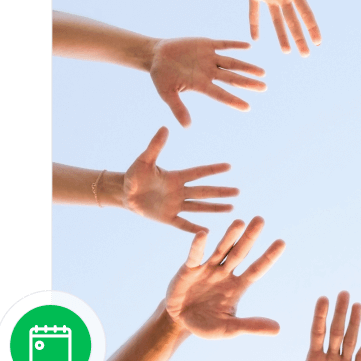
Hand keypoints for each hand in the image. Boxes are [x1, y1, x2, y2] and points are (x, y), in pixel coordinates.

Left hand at [123, 127, 237, 233]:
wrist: (123, 193)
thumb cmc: (133, 175)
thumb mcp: (144, 160)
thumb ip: (155, 146)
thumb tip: (165, 127)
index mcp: (176, 177)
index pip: (198, 172)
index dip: (213, 170)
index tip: (229, 166)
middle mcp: (179, 191)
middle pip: (204, 191)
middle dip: (221, 192)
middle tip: (238, 191)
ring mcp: (175, 205)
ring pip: (199, 207)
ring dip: (215, 208)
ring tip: (231, 208)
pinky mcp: (167, 217)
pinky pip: (183, 224)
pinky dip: (193, 228)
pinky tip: (206, 232)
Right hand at [149, 37, 265, 127]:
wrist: (156, 55)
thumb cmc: (161, 77)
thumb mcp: (167, 93)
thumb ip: (178, 108)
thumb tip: (187, 127)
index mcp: (201, 84)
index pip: (220, 94)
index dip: (233, 101)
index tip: (247, 107)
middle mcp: (209, 72)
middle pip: (232, 78)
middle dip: (248, 83)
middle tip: (264, 87)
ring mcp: (209, 58)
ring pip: (232, 63)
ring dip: (247, 67)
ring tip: (262, 72)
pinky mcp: (206, 45)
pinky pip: (223, 44)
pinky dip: (234, 45)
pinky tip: (248, 46)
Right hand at [165, 217, 283, 337]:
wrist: (179, 322)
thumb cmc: (207, 324)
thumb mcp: (230, 328)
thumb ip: (251, 326)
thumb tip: (279, 330)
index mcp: (238, 286)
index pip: (257, 269)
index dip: (268, 257)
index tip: (282, 242)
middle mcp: (225, 273)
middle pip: (241, 253)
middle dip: (250, 237)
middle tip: (260, 220)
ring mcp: (208, 269)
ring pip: (221, 250)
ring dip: (229, 237)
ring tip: (239, 222)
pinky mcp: (189, 270)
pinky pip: (195, 256)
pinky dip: (198, 246)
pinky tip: (203, 234)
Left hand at [243, 0, 341, 54]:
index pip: (306, 13)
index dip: (312, 28)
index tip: (319, 42)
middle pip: (293, 22)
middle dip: (300, 39)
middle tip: (306, 55)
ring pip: (276, 21)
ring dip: (282, 37)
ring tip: (287, 52)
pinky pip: (254, 12)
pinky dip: (254, 25)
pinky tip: (255, 39)